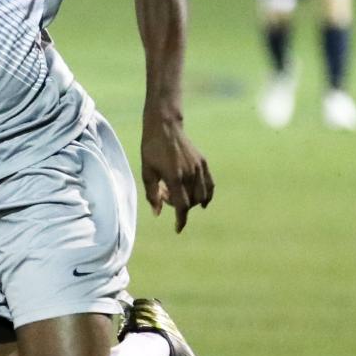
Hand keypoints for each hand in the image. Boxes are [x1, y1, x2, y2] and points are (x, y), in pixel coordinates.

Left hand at [140, 117, 214, 232]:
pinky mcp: (203, 162)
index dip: (180, 220)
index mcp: (174, 177)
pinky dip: (207, 195)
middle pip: (191, 202)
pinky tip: (202, 201)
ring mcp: (198, 167)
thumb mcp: (146, 172)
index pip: (182, 206)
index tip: (178, 229)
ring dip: (192, 201)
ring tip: (177, 193)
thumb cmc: (151, 149)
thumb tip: (158, 214)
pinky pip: (209, 184)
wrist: (165, 126)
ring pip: (202, 195)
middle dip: (179, 206)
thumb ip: (152, 194)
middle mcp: (189, 173)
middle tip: (164, 194)